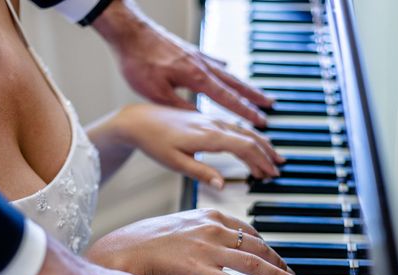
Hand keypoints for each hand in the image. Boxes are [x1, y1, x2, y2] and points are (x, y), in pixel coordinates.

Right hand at [86, 209, 300, 274]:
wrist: (118, 251)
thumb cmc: (140, 242)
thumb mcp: (176, 228)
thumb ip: (198, 234)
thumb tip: (211, 246)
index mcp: (207, 216)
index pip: (248, 230)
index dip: (266, 246)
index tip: (275, 257)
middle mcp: (211, 228)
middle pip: (257, 245)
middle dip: (278, 261)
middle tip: (291, 274)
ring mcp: (206, 248)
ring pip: (252, 262)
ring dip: (276, 274)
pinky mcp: (196, 268)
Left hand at [92, 0, 273, 125]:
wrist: (127, 31)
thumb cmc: (138, 61)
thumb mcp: (156, 93)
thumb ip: (180, 107)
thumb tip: (200, 120)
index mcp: (196, 78)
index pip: (227, 100)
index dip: (245, 112)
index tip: (261, 120)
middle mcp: (202, 65)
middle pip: (235, 83)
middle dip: (253, 96)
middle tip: (271, 104)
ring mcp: (196, 56)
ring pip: (226, 72)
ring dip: (242, 84)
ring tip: (254, 92)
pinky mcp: (188, 50)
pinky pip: (212, 61)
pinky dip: (223, 68)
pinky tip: (225, 68)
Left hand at [114, 104, 283, 186]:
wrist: (138, 120)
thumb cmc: (153, 141)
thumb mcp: (174, 162)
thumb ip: (200, 172)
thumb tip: (222, 185)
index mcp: (208, 135)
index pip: (244, 146)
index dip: (260, 160)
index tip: (270, 174)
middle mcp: (213, 123)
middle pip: (249, 136)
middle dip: (266, 153)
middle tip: (277, 170)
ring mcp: (211, 118)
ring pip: (244, 130)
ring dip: (261, 144)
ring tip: (273, 158)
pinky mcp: (206, 118)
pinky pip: (235, 126)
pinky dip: (249, 136)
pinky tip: (252, 142)